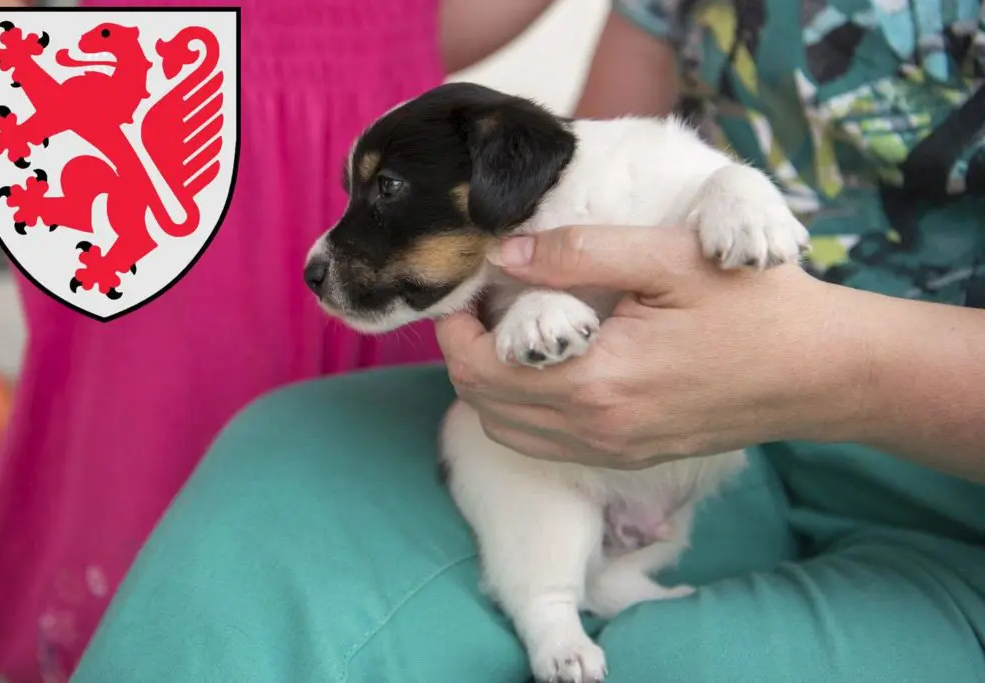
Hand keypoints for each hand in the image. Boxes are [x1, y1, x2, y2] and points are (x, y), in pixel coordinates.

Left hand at [436, 225, 867, 468]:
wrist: (819, 372)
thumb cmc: (753, 306)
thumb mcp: (667, 258)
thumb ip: (579, 253)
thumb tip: (503, 254)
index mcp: (596, 381)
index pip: (482, 368)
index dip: (455, 329)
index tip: (461, 291)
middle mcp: (595, 430)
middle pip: (485, 405)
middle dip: (464, 355)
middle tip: (475, 308)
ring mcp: (612, 451)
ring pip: (511, 430)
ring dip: (489, 386)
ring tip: (503, 334)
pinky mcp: (629, 458)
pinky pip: (548, 444)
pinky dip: (523, 410)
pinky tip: (543, 367)